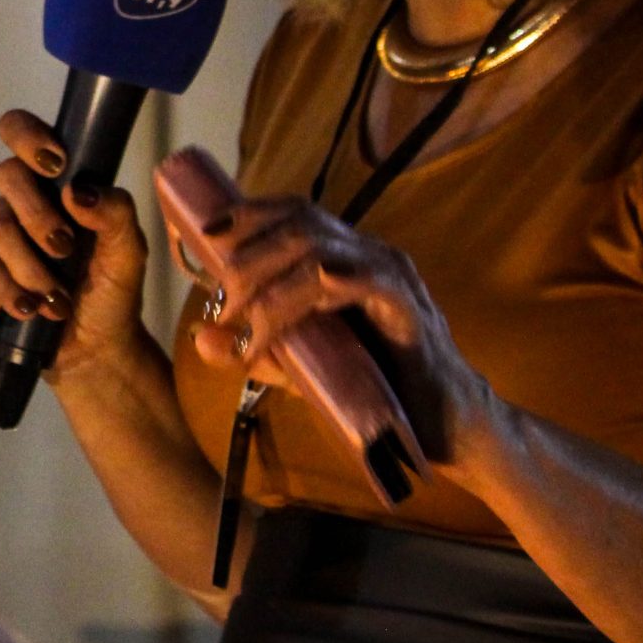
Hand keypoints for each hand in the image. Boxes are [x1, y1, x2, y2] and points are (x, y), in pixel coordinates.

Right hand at [0, 109, 160, 387]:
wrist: (95, 347)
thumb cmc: (113, 290)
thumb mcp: (129, 250)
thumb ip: (116, 211)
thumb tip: (77, 192)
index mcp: (57, 182)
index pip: (21, 131)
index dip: (28, 136)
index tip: (56, 163)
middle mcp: (24, 200)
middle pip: (7, 175)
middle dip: (38, 215)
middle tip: (64, 248)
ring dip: (32, 267)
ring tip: (59, 299)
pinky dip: (12, 290)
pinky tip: (33, 308)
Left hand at [181, 195, 499, 466]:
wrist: (445, 430)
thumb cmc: (378, 392)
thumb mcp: (305, 369)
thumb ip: (257, 350)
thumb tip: (201, 338)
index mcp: (345, 257)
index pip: (291, 213)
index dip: (244, 214)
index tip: (197, 234)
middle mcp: (368, 253)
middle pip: (297, 220)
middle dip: (245, 250)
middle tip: (216, 298)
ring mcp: (389, 273)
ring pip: (315, 246)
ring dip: (263, 278)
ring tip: (236, 317)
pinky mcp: (404, 304)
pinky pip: (342, 282)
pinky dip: (294, 303)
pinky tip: (269, 329)